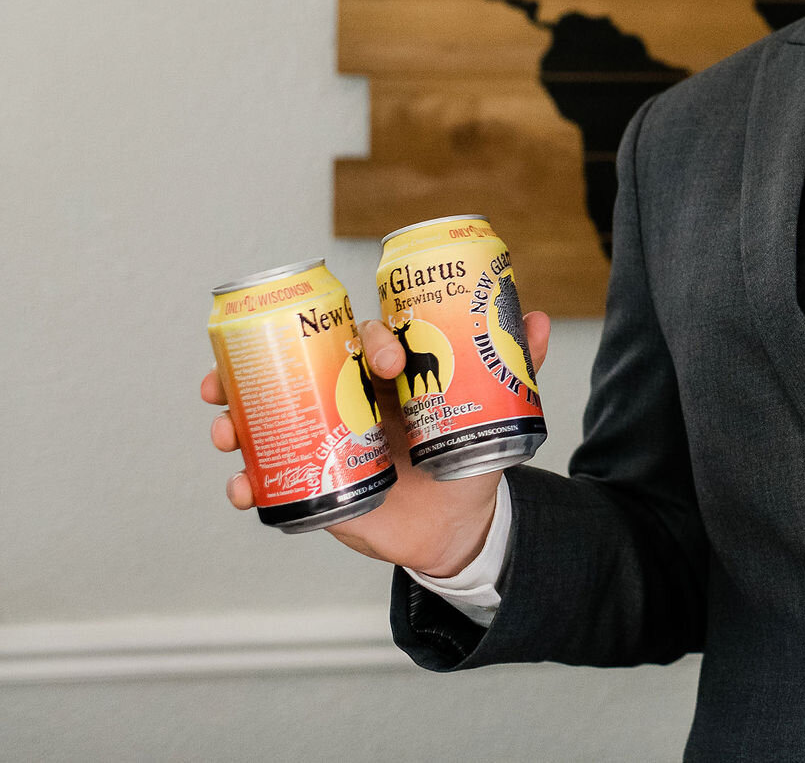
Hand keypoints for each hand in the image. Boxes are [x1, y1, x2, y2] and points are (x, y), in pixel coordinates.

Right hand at [202, 310, 551, 577]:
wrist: (456, 526)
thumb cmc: (467, 456)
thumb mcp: (492, 413)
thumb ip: (516, 369)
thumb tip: (538, 319)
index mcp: (384, 374)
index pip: (362, 338)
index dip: (367, 339)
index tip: (386, 358)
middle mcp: (344, 397)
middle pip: (288, 369)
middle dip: (253, 368)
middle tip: (231, 379)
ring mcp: (323, 437)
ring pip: (265, 419)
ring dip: (235, 421)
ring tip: (225, 433)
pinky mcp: (313, 480)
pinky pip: (269, 479)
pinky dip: (247, 484)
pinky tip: (243, 490)